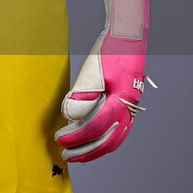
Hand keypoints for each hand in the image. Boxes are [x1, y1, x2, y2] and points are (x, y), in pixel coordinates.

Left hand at [54, 0, 157, 162]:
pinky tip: (92, 140)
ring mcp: (131, 109)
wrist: (128, 36)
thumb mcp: (92, 70)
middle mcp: (129, 110)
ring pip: (114, 139)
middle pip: (107, 141)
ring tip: (77, 155)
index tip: (60, 140)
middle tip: (66, 157)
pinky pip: (118, 131)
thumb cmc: (110, 51)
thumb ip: (82, 95)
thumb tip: (71, 118)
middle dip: (86, 152)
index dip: (77, 137)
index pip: (96, 128)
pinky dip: (104, 140)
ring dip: (95, 149)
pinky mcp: (128, 106)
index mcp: (121, 102)